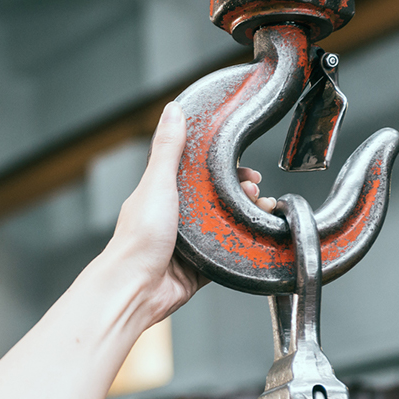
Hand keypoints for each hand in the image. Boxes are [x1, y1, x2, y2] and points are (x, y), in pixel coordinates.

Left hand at [105, 102, 275, 325]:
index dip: (224, 169)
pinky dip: (243, 245)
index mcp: (161, 194)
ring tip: (262, 210)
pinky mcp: (199, 268)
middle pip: (216, 199)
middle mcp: (175, 218)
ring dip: (246, 217)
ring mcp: (187, 244)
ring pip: (225, 225)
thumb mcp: (157, 184)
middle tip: (256, 193)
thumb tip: (172, 110)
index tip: (246, 169)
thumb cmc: (138, 239)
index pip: (198, 173)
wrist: (136, 288)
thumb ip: (167, 148)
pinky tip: (257, 237)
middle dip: (241, 193)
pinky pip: (227, 253)